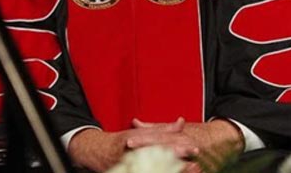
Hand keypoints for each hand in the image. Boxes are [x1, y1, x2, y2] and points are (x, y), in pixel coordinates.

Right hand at [68, 118, 198, 171]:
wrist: (95, 151)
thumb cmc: (121, 141)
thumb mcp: (140, 132)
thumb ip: (162, 129)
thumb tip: (181, 122)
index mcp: (139, 139)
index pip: (162, 141)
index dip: (179, 144)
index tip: (194, 145)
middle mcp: (135, 151)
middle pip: (160, 153)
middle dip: (179, 155)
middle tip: (195, 155)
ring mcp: (131, 163)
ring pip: (155, 166)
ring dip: (174, 167)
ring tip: (192, 167)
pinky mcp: (128, 171)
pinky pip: (147, 172)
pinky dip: (161, 172)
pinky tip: (173, 172)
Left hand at [131, 118, 243, 172]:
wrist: (225, 139)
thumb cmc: (198, 133)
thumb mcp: (178, 127)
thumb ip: (155, 127)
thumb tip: (135, 122)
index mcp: (180, 134)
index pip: (159, 136)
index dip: (144, 139)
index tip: (129, 141)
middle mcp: (187, 145)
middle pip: (165, 149)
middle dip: (149, 152)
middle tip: (132, 154)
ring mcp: (195, 159)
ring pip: (176, 163)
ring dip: (163, 166)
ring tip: (147, 168)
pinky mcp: (203, 170)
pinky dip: (181, 172)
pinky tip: (168, 172)